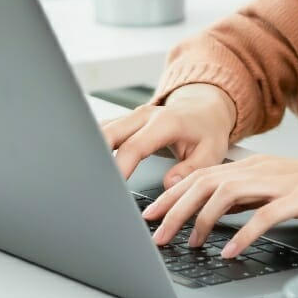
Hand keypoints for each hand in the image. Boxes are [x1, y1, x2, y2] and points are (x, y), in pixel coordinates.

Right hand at [100, 83, 236, 185]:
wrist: (204, 108)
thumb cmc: (207, 131)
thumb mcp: (211, 152)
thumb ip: (191, 169)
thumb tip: (169, 183)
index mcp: (165, 122)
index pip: (134, 147)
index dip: (120, 168)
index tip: (111, 188)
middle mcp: (144, 115)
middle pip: (108, 134)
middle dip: (95, 159)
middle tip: (91, 186)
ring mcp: (132, 116)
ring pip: (101, 131)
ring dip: (91, 152)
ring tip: (85, 179)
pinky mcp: (125, 121)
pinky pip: (103, 132)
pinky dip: (94, 148)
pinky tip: (88, 167)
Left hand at [141, 155, 297, 257]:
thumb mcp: (281, 189)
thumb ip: (250, 196)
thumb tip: (217, 210)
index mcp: (256, 166)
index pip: (202, 175)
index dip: (172, 193)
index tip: (150, 213)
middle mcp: (263, 169)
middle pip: (206, 182)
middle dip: (175, 208)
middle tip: (156, 232)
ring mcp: (281, 181)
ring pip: (227, 194)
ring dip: (202, 221)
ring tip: (188, 243)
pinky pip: (264, 215)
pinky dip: (243, 233)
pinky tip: (230, 250)